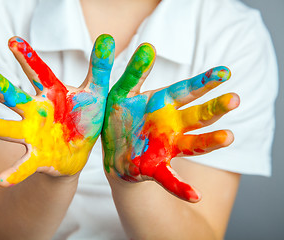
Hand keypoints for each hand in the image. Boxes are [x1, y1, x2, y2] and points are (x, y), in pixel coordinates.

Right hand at [0, 34, 114, 186]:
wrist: (79, 151)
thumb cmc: (84, 117)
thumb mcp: (96, 92)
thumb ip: (99, 68)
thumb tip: (107, 38)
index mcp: (51, 94)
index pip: (37, 72)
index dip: (26, 57)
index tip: (13, 41)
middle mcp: (36, 112)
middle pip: (16, 98)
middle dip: (1, 88)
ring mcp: (33, 135)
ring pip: (11, 130)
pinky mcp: (37, 158)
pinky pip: (24, 166)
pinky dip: (13, 172)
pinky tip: (0, 179)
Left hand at [102, 43, 239, 201]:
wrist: (110, 148)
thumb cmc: (118, 116)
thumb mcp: (121, 92)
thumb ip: (134, 73)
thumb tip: (149, 47)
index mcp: (161, 104)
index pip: (186, 90)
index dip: (204, 82)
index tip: (224, 72)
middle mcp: (170, 125)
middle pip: (197, 116)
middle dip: (214, 108)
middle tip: (233, 99)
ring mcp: (166, 147)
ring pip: (193, 144)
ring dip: (210, 142)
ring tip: (227, 137)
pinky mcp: (155, 168)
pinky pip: (169, 178)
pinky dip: (181, 187)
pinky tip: (195, 195)